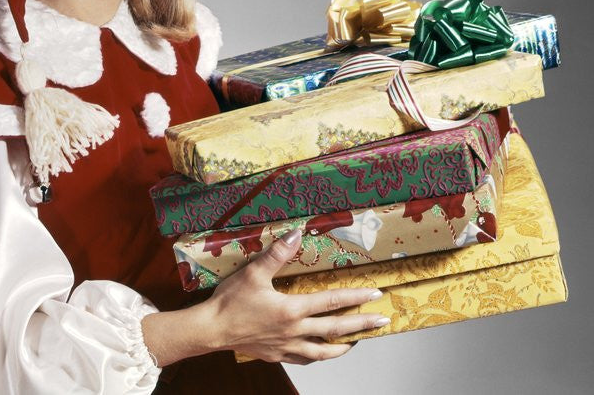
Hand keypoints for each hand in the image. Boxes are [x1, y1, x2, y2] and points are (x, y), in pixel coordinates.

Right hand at [202, 228, 388, 363]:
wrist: (211, 330)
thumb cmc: (230, 301)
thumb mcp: (254, 272)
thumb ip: (277, 254)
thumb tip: (296, 235)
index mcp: (292, 310)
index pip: (332, 302)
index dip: (356, 298)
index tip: (376, 294)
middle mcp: (295, 331)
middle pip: (336, 329)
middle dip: (362, 324)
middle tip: (382, 320)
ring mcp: (287, 346)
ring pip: (323, 351)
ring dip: (344, 346)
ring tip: (357, 341)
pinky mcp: (277, 355)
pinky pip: (304, 359)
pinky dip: (317, 356)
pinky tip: (319, 352)